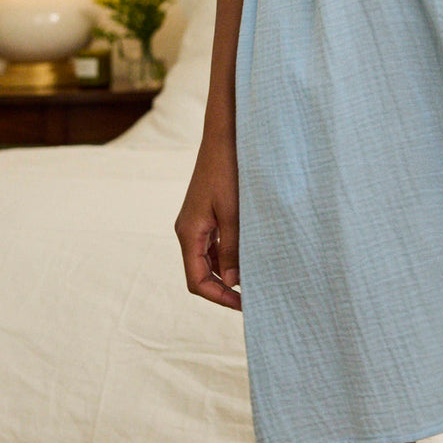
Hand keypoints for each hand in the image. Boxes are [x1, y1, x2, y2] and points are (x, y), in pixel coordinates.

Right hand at [174, 134, 241, 310]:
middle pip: (200, 273)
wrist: (224, 137)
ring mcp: (195, 222)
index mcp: (189, 233)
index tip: (244, 305)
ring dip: (227, 272)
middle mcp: (188, 230)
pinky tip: (248, 254)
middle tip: (252, 297)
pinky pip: (214, 244)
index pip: (196, 281)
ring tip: (255, 277)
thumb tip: (232, 284)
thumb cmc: (228, 171)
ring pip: (208, 259)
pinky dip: (228, 254)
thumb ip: (232, 249)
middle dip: (224, 288)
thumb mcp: (232, 214)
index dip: (219, 297)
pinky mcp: (205, 213)